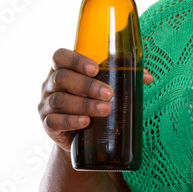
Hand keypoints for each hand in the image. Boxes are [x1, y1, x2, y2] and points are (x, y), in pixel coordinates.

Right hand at [38, 48, 153, 151]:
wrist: (78, 135)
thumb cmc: (92, 102)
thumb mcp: (104, 86)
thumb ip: (123, 77)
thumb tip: (146, 77)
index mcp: (63, 69)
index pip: (60, 56)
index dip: (76, 60)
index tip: (95, 68)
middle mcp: (50, 84)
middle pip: (62, 78)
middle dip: (87, 85)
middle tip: (109, 93)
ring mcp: (46, 104)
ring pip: (60, 100)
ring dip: (84, 105)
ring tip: (105, 109)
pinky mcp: (47, 124)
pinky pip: (55, 121)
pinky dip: (71, 121)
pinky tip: (86, 122)